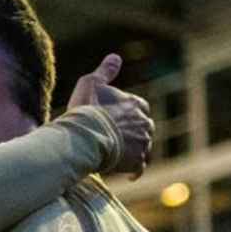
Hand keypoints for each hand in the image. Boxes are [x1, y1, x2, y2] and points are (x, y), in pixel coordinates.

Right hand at [67, 53, 153, 179]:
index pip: (139, 108)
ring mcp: (143, 143)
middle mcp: (145, 123)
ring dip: (134, 151)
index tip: (115, 119)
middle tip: (116, 138)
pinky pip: (139, 168)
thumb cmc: (86, 109)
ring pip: (142, 148)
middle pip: (143, 128)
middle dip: (133, 133)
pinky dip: (135, 170)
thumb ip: (105, 71)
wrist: (86, 136)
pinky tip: (130, 175)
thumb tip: (115, 56)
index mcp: (137, 104)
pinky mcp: (137, 161)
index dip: (126, 114)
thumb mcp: (91, 83)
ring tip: (119, 156)